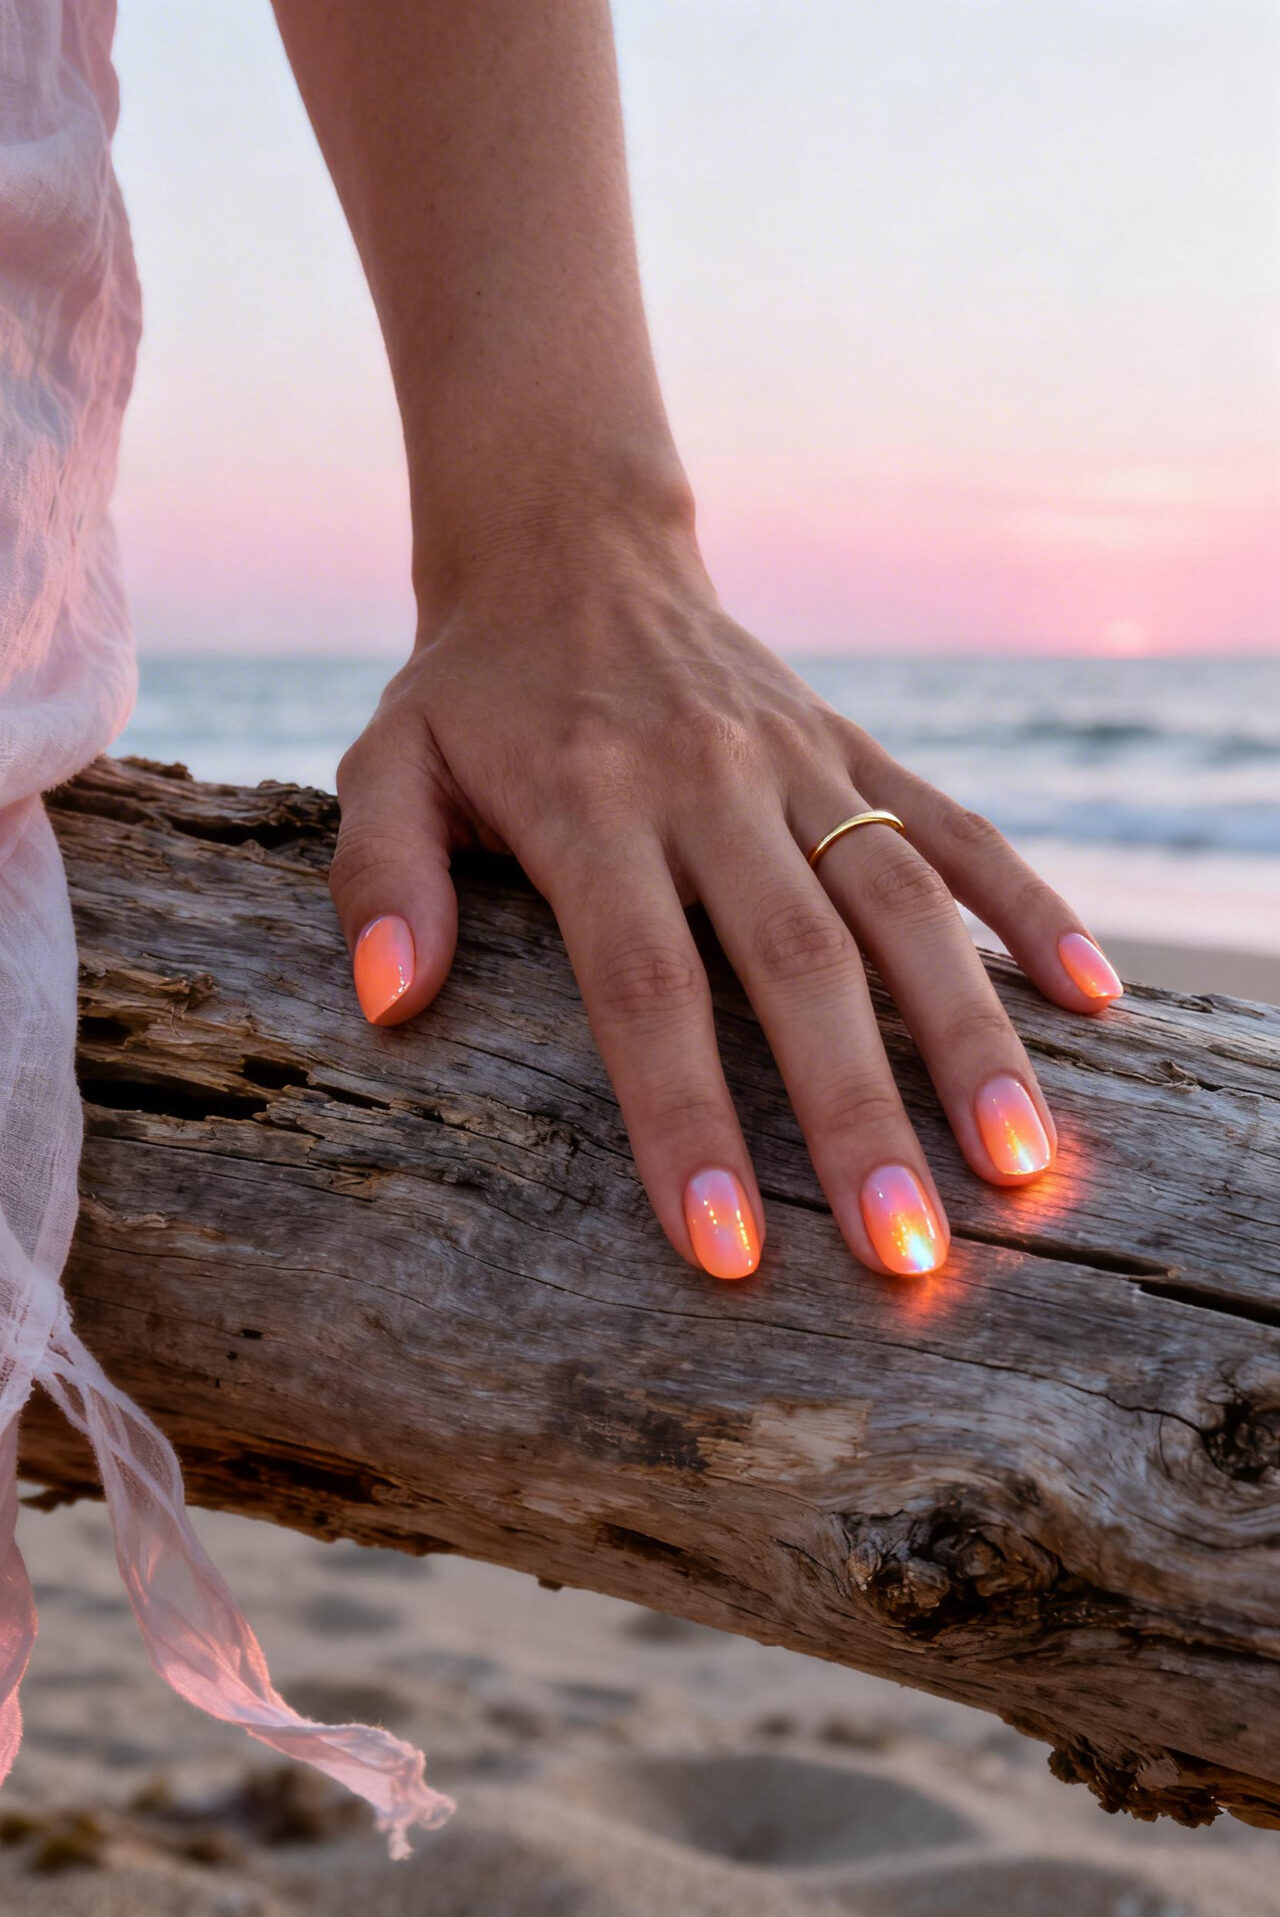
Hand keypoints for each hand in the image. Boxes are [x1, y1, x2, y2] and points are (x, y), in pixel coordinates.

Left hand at [328, 511, 1122, 1282]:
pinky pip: (956, 825)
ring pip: (901, 900)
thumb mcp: (388, 766)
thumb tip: (391, 1000)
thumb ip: (380, 874)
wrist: (570, 552)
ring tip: (1023, 1163)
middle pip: (798, 961)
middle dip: (856, 1114)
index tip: (731, 1250)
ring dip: (966, 1032)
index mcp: (589, 802)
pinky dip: (1028, 904)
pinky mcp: (853, 745)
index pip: (646, 983)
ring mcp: (797, 761)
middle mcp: (707, 782)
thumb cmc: (473, 695)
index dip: (689, 1118)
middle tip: (910, 1253)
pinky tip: (1092, 997)